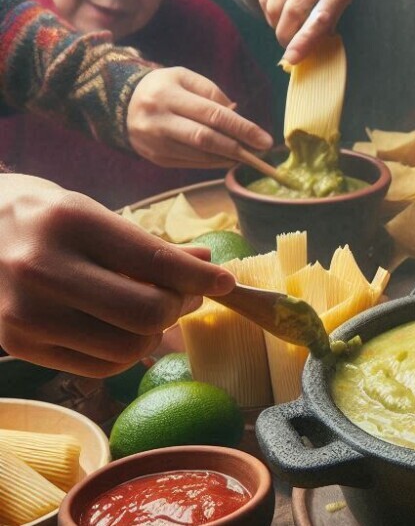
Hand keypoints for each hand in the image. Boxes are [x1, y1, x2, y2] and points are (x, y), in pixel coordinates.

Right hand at [0, 175, 235, 375]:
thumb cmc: (46, 220)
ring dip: (156, 334)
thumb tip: (208, 267)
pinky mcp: (18, 346)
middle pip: (146, 313)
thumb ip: (150, 245)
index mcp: (70, 223)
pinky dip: (127, 353)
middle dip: (180, 306)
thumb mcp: (96, 215)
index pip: (155, 261)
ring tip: (156, 310)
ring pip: (127, 348)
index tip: (226, 282)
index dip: (200, 277)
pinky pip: (101, 367)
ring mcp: (25, 313)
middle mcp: (42, 269)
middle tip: (188, 295)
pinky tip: (125, 329)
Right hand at [127, 67, 272, 167]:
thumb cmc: (163, 87)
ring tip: (249, 154)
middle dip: (238, 147)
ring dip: (228, 157)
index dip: (242, 128)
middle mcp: (157, 120)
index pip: (212, 115)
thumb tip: (238, 116)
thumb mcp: (185, 77)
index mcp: (167, 95)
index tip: (265, 140)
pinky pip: (191, 163)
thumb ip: (213, 94)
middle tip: (262, 152)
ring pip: (199, 155)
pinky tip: (228, 158)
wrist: (120, 103)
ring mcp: (154, 142)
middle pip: (205, 139)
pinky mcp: (155, 158)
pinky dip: (213, 162)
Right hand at [251, 0, 352, 65]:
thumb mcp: (332, 10)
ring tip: (285, 24)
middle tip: (288, 46)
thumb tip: (295, 56)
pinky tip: (278, 9)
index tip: (291, 58)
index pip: (321, 18)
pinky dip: (267, 11)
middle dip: (286, 36)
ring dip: (275, 24)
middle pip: (293, 12)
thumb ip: (319, 32)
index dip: (305, 40)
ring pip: (274, 6)